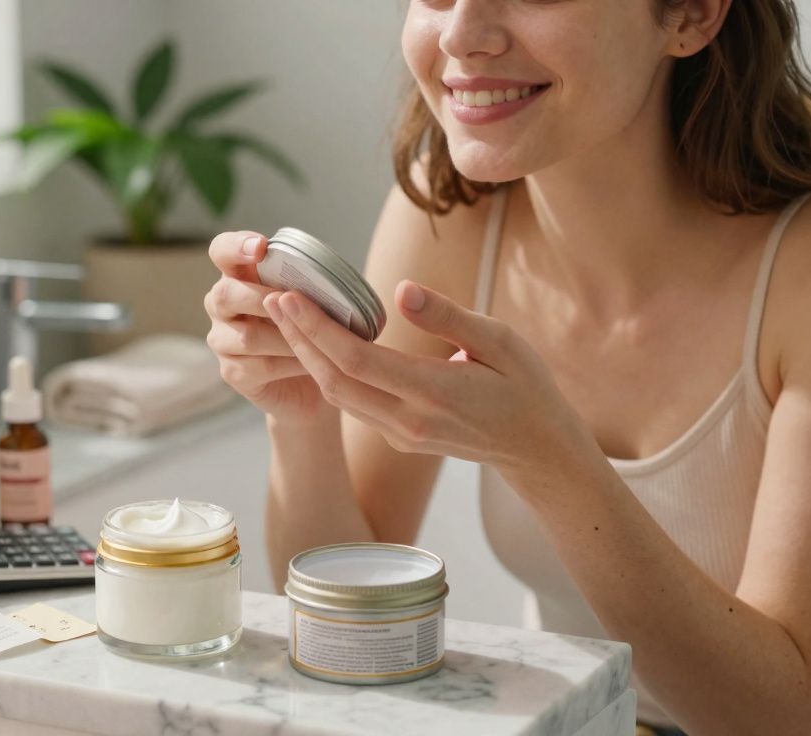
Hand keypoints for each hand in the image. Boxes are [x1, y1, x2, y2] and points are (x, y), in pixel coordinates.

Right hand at [205, 230, 333, 423]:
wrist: (312, 380)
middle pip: (226, 294)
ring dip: (287, 337)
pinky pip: (260, 366)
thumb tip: (327, 275)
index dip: (236, 246)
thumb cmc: (312, 327)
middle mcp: (222, 305)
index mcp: (239, 276)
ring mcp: (222, 340)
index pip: (222, 251)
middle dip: (261, 298)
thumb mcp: (312, 298)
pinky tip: (313, 364)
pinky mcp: (233, 372)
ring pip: (247, 336)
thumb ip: (308, 282)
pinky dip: (290, 364)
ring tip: (318, 340)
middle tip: (290, 301)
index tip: (261, 247)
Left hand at [263, 279, 590, 472]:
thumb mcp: (502, 341)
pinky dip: (328, 373)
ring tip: (286, 315)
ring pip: (338, 396)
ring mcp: (400, 436)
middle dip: (298, 339)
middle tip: (273, 298)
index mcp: (434, 394)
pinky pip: (353, 405)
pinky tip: (318, 343)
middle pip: (334, 381)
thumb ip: (448, 317)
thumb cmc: (526, 388)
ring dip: (308, 357)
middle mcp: (409, 422)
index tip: (290, 297)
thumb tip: (401, 290)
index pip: (357, 360)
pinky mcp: (399, 439)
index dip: (316, 329)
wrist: (537, 449)